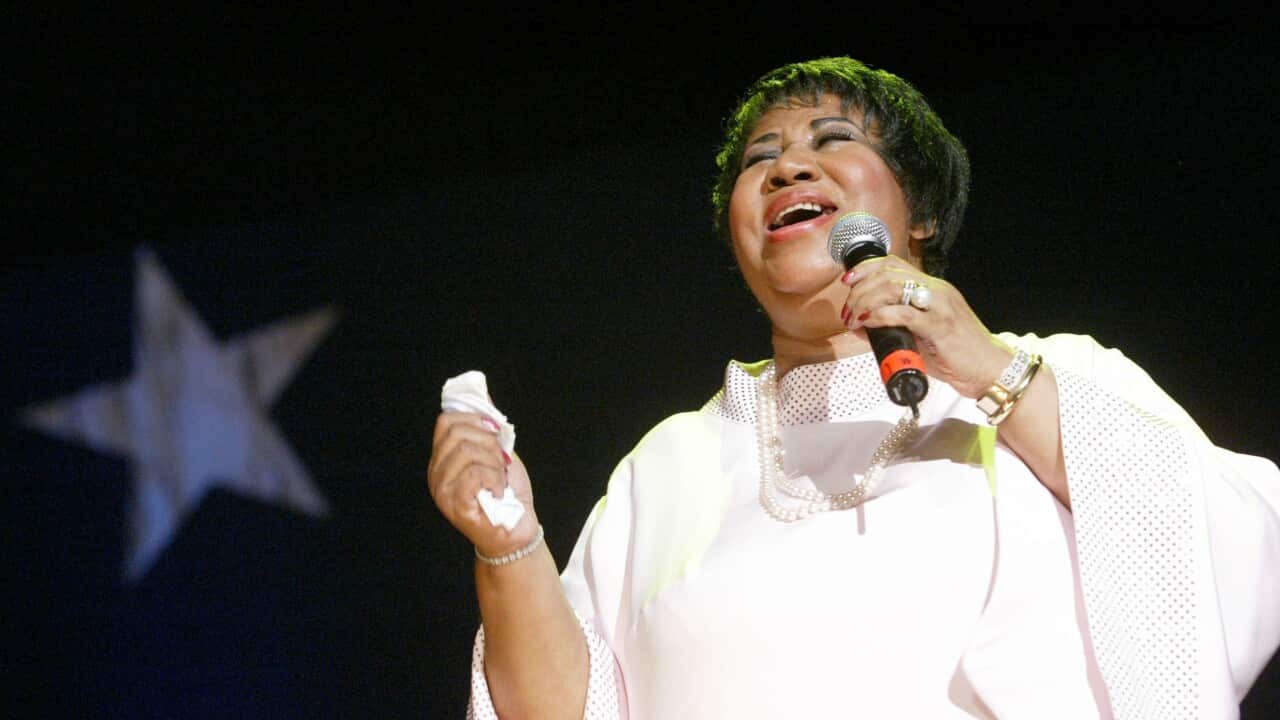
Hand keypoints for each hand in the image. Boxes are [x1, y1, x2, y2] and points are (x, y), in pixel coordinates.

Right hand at [427, 412, 539, 558]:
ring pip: (467, 451)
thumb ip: (487, 427)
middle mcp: (436, 473)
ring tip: (499, 480)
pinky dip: (494, 480)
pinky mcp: (454, 505)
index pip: (446, 421)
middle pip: (456, 432)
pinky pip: (474, 474)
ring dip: (494, 463)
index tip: (496, 434)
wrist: (517, 531)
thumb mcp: (499, 453)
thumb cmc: (508, 494)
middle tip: (500, 463)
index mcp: (443, 459)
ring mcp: (442, 491)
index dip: (475, 420)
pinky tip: (497, 493)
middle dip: (488, 442)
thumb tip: (481, 392)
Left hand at [839, 256, 1013, 398]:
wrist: (990, 369)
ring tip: (854, 317)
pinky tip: (868, 322)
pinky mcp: (941, 326)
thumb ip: (895, 327)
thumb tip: (861, 325)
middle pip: (888, 273)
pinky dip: (880, 315)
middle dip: (860, 289)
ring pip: (893, 287)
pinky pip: (905, 314)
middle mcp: (936, 290)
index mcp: (933, 288)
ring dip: (865, 301)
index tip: (848, 281)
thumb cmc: (957, 354)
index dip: (866, 269)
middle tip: (848, 310)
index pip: (894, 264)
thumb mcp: (922, 335)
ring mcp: (940, 306)